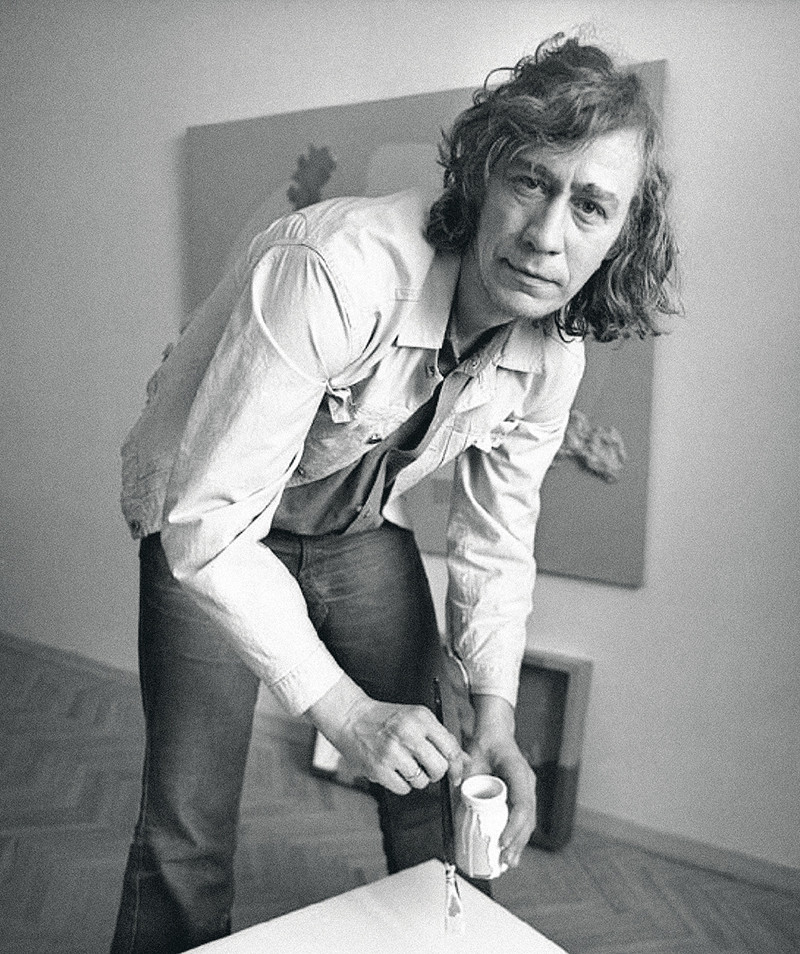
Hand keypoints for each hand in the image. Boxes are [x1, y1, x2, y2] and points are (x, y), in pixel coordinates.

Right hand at [308, 675, 467, 794]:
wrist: (351, 717)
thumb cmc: (386, 718)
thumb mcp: (416, 718)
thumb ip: (441, 738)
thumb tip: (464, 760)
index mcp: (421, 718)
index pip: (451, 748)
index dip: (457, 766)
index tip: (456, 775)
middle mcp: (408, 733)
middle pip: (439, 768)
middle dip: (435, 772)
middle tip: (425, 766)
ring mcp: (392, 752)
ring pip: (422, 781)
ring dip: (416, 778)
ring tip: (404, 764)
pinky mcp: (379, 768)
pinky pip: (403, 789)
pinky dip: (401, 784)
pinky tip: (392, 770)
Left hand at [464, 694, 536, 869]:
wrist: (494, 735)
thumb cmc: (484, 745)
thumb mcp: (471, 756)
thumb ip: (463, 770)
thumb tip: (456, 785)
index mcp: (518, 772)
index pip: (522, 803)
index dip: (514, 825)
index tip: (502, 842)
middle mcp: (527, 783)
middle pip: (528, 818)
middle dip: (518, 841)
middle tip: (506, 861)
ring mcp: (527, 790)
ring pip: (528, 821)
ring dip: (519, 843)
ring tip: (509, 863)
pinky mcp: (522, 796)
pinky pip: (523, 819)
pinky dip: (517, 835)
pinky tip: (509, 851)